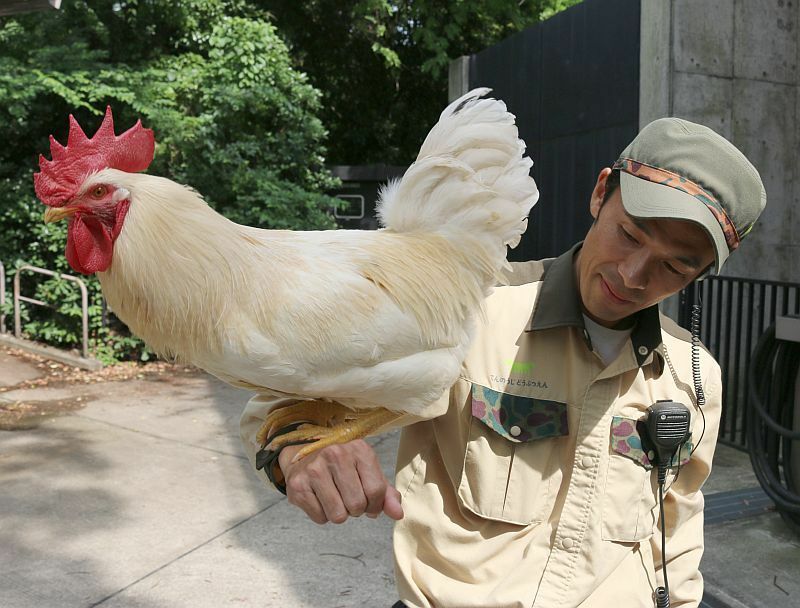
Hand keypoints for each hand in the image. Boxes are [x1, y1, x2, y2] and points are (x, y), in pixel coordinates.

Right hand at [279, 439, 403, 524]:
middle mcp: (335, 454)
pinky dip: (322, 514)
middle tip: (348, 498)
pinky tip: (319, 498)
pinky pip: (320, 518)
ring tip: (334, 497)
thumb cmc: (343, 467)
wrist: (304, 456)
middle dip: (356, 509)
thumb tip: (398, 514)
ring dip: (339, 514)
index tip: (369, 502)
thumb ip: (386, 493)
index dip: (376, 505)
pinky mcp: (298, 485)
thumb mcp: (368, 472)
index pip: (376, 490)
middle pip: (357, 505)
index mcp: (359, 449)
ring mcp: (314, 469)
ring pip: (338, 515)